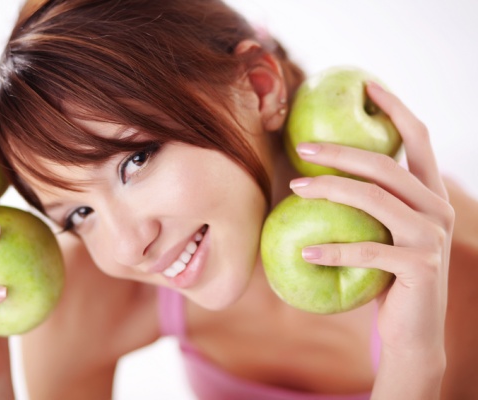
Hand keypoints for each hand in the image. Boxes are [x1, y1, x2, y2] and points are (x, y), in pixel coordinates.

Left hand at [288, 83, 451, 391]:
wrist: (414, 334)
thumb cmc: (389, 279)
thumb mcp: (384, 235)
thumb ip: (371, 205)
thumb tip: (318, 176)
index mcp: (431, 194)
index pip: (418, 139)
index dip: (395, 108)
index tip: (367, 85)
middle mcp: (438, 209)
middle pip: (385, 164)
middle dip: (340, 150)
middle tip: (301, 147)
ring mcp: (431, 238)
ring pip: (374, 199)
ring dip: (328, 191)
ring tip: (293, 190)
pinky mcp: (418, 267)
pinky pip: (365, 251)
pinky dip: (331, 250)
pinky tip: (304, 252)